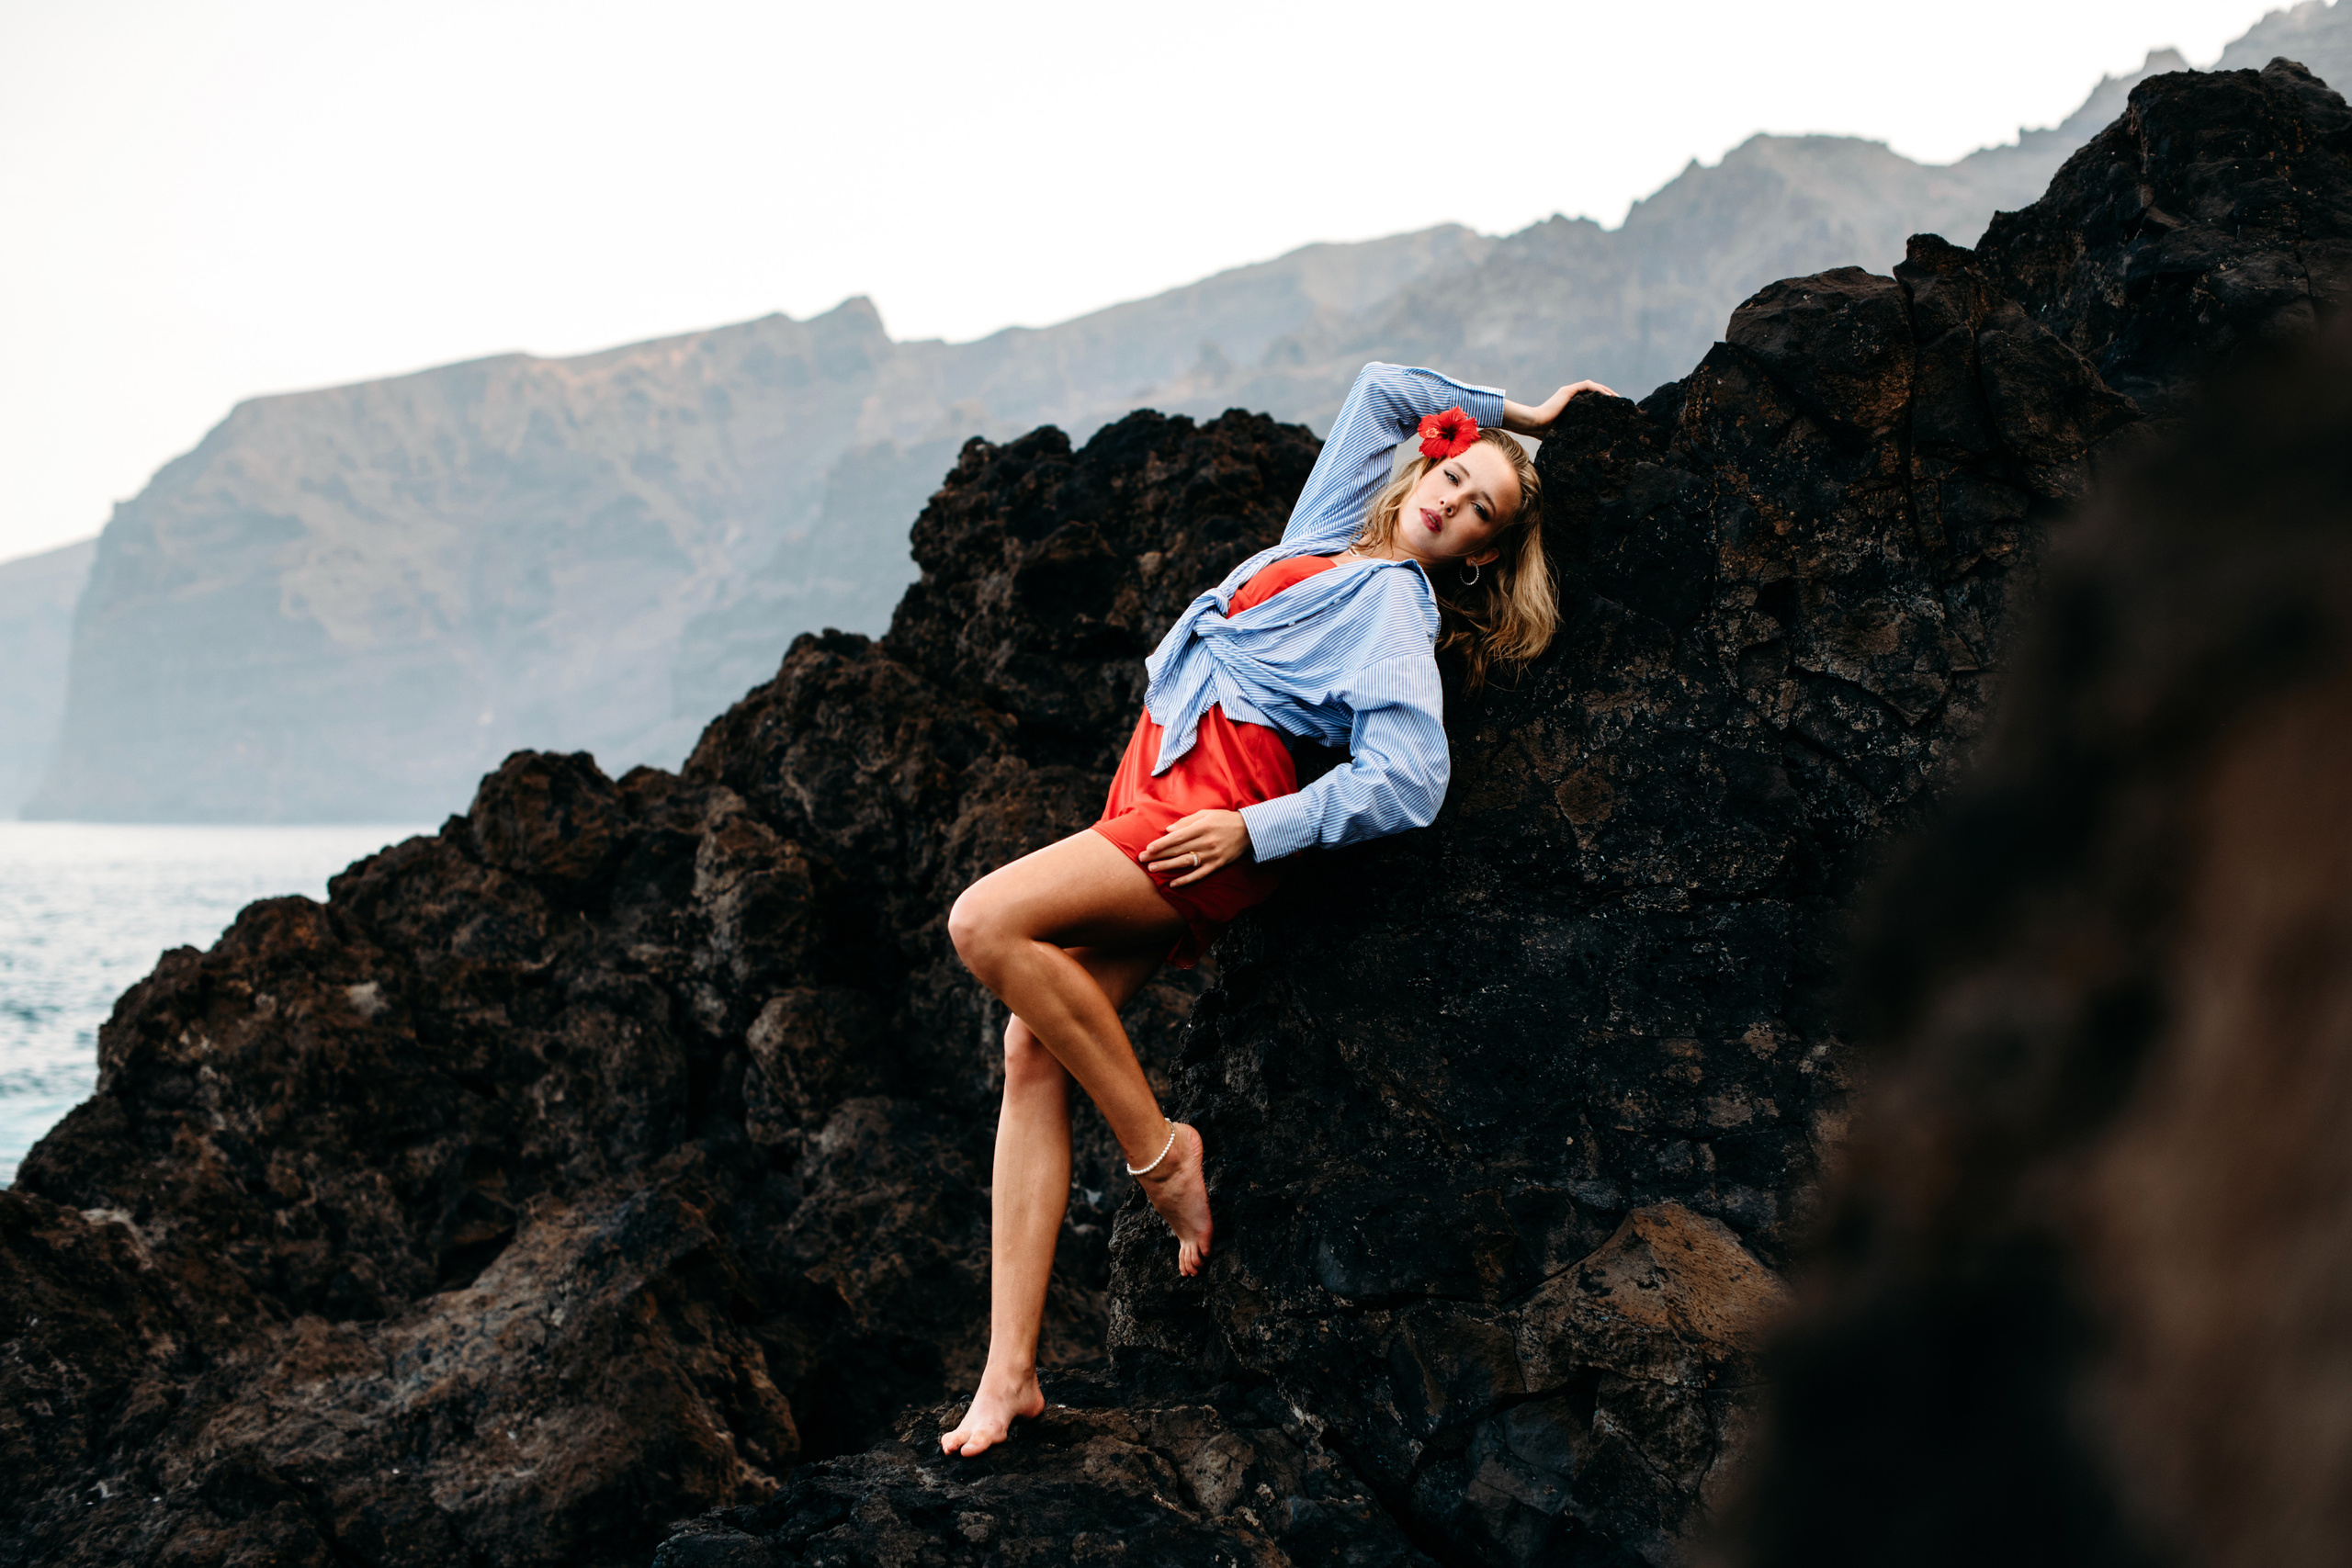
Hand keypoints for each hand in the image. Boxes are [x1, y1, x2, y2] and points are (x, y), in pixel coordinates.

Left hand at [1141, 809, 1251, 887]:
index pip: (1177, 837)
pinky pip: (1199, 875)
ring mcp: (1211, 855)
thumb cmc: (1224, 820)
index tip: (1148, 848)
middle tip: (1142, 859)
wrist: (1249, 831)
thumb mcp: (1206, 814)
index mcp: (1202, 827)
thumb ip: (1187, 821)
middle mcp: (1206, 842)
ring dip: (1167, 867)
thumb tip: (1168, 830)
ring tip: (1152, 869)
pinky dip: (1186, 880)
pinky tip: (1173, 884)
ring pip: (1185, 863)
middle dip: (1158, 855)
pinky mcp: (1217, 865)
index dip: (1161, 843)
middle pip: (1178, 850)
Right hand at [1502, 380, 1618, 434]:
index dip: (1603, 403)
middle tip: (1620, 404)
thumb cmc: (1545, 433)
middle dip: (1608, 396)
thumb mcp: (1565, 433)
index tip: (1614, 411)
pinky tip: (1608, 397)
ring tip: (1617, 398)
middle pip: (1594, 391)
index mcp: (1570, 404)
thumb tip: (1588, 449)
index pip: (1591, 399)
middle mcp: (1570, 395)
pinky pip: (1587, 386)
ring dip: (1606, 391)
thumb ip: (1575, 433)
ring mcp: (1569, 392)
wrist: (1534, 424)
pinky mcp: (1568, 391)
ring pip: (1593, 386)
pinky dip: (1599, 389)